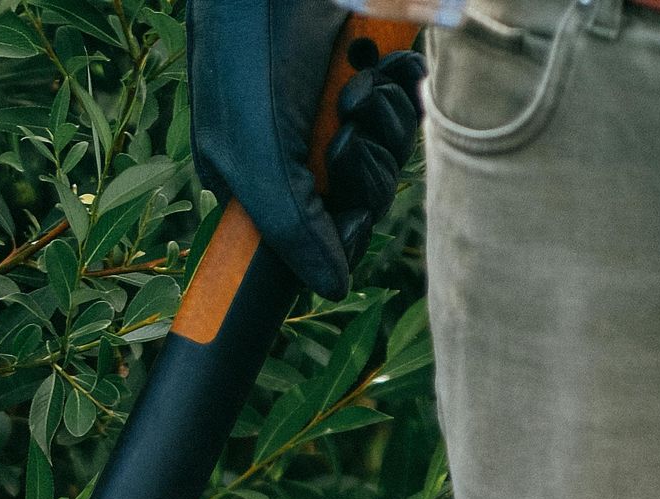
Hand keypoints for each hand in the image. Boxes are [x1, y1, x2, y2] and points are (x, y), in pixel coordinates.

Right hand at [186, 3, 423, 297]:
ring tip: (359, 82)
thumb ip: (290, 229)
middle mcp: (307, 145)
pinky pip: (410, 99)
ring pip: (391, 146)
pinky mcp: (371, 64)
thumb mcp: (257, 153)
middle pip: (368, 190)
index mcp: (270, 176)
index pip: (331, 230)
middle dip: (368, 160)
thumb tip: (330, 287)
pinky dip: (403, 83)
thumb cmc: (249, 51)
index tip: (344, 196)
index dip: (349, 219)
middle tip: (346, 121)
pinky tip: (384, 62)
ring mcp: (339, 103)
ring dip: (387, 117)